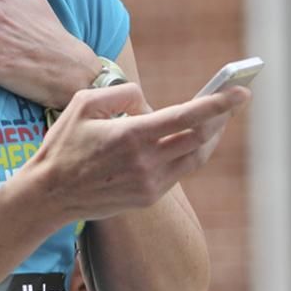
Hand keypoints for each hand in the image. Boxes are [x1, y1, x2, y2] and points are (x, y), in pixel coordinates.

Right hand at [31, 83, 249, 222]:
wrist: (49, 195)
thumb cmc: (63, 144)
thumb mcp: (83, 103)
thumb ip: (122, 94)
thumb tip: (148, 102)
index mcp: (131, 136)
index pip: (186, 118)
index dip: (218, 104)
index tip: (242, 93)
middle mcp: (146, 163)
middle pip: (200, 139)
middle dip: (221, 118)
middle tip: (234, 101)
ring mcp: (149, 184)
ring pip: (194, 158)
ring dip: (209, 137)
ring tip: (218, 120)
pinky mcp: (147, 198)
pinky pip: (178, 172)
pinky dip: (188, 153)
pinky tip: (188, 140)